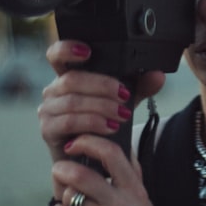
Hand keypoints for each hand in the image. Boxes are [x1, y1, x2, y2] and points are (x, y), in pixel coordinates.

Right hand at [38, 40, 164, 161]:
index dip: (67, 48)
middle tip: (124, 96)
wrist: (94, 157)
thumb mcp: (124, 101)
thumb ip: (140, 86)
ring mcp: (47, 110)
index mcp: (68, 75)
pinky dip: (92, 123)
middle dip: (102, 86)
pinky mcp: (48, 130)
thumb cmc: (103, 122)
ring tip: (122, 115)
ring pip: (72, 101)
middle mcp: (53, 90)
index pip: (57, 54)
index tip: (88, 52)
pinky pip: (68, 122)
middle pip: (71, 79)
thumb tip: (157, 75)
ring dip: (101, 107)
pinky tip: (109, 128)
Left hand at [50, 135, 167, 205]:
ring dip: (63, 193)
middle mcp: (119, 205)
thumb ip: (131, 172)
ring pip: (68, 195)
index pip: (111, 154)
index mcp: (134, 190)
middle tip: (59, 168)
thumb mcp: (143, 198)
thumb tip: (118, 143)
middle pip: (80, 175)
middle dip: (62, 168)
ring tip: (69, 196)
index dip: (88, 142)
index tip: (76, 143)